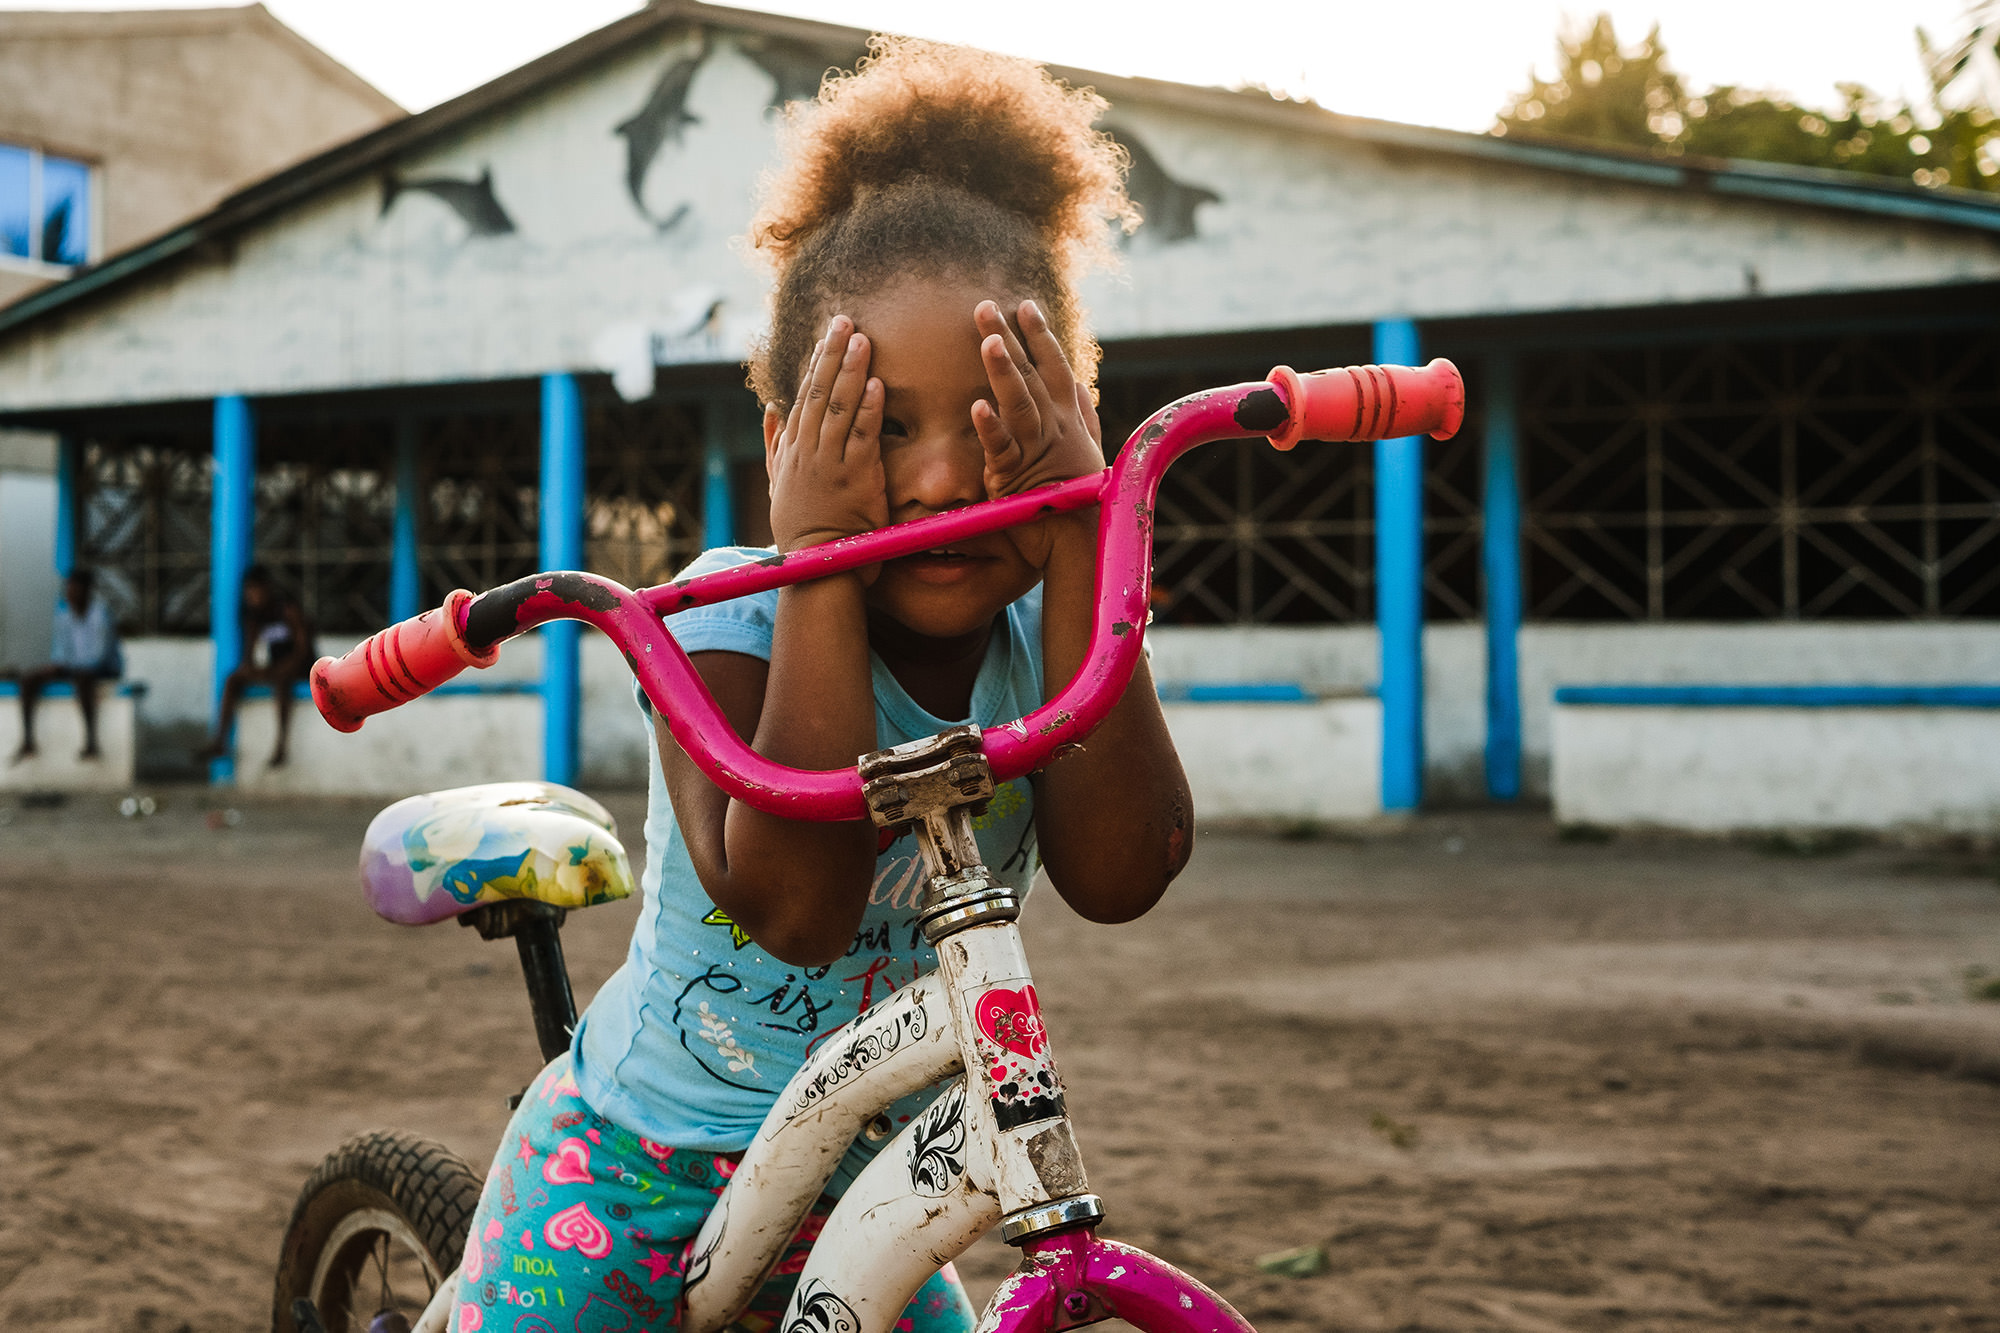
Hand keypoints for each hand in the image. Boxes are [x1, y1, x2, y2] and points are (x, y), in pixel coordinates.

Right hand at [767, 316, 888, 569]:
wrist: (818, 564)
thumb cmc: (802, 527)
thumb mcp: (777, 484)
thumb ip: (773, 445)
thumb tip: (771, 409)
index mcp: (791, 449)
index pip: (804, 396)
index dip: (817, 362)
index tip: (827, 334)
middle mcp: (808, 451)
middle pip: (819, 392)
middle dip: (832, 353)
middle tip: (845, 320)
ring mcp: (830, 464)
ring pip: (839, 407)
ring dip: (851, 370)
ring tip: (862, 338)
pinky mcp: (854, 479)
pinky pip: (862, 437)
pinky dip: (868, 409)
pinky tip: (877, 384)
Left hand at [972, 299, 1104, 567]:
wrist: (1083, 542)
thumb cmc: (1083, 498)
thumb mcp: (1087, 451)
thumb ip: (1084, 417)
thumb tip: (1083, 386)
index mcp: (1068, 419)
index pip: (1054, 367)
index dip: (1040, 335)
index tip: (1025, 304)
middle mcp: (1054, 427)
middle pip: (1030, 374)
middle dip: (1010, 338)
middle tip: (984, 306)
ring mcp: (1036, 450)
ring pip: (1019, 402)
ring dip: (1003, 371)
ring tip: (988, 340)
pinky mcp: (1015, 476)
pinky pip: (1001, 448)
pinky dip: (990, 427)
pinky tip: (976, 406)